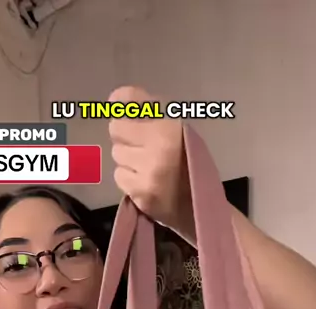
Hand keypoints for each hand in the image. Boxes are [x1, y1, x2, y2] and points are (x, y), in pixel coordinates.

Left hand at [108, 86, 191, 235]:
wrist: (200, 203)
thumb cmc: (189, 159)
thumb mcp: (177, 126)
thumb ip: (148, 109)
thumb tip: (115, 97)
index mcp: (168, 131)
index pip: (127, 107)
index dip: (122, 109)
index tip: (123, 110)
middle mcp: (156, 152)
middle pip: (116, 131)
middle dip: (125, 135)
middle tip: (139, 143)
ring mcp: (146, 176)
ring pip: (117, 155)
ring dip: (127, 157)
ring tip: (145, 163)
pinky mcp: (140, 195)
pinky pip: (119, 176)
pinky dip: (128, 176)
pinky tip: (144, 179)